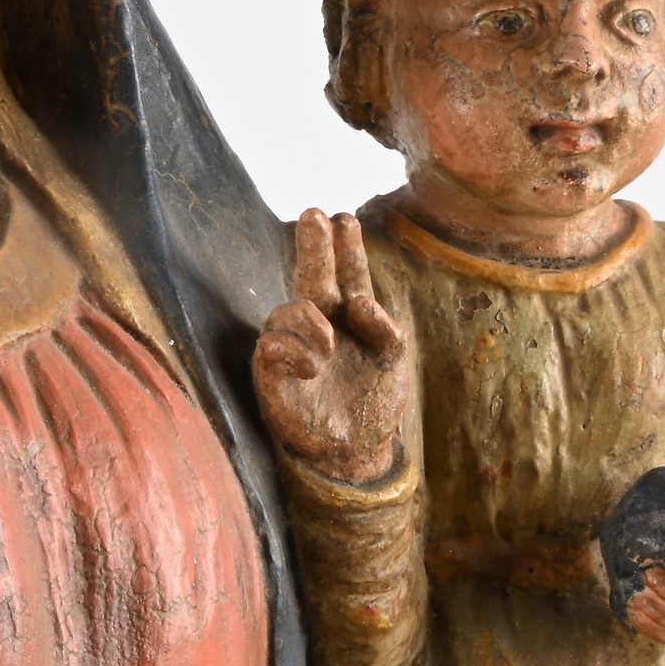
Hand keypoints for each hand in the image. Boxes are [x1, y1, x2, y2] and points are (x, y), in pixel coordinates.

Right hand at [254, 209, 410, 485]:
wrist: (356, 452)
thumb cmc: (374, 403)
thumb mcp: (394, 359)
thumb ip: (384, 326)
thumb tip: (358, 302)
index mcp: (349, 319)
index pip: (347, 276)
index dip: (346, 249)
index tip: (345, 217)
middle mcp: (318, 327)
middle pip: (311, 279)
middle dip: (313, 246)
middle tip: (312, 213)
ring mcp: (293, 349)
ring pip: (287, 312)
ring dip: (308, 321)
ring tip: (329, 344)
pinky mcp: (272, 376)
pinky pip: (270, 348)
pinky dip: (292, 350)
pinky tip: (314, 363)